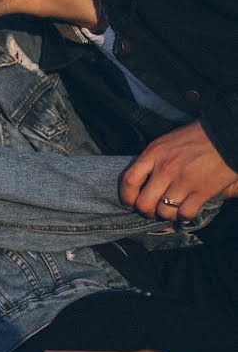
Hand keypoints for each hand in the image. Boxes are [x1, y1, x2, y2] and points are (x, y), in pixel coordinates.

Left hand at [120, 121, 237, 221]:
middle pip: (143, 203)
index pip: (129, 181)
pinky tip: (185, 211)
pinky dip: (183, 217)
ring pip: (163, 212)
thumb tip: (140, 181)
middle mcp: (165, 169)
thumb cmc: (195, 138)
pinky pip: (185, 214)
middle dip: (146, 211)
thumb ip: (151, 160)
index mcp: (153, 153)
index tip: (128, 204)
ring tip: (170, 210)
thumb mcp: (165, 143)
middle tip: (152, 210)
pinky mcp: (202, 191)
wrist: (225, 135)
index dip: (125, 198)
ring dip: (165, 215)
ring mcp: (184, 181)